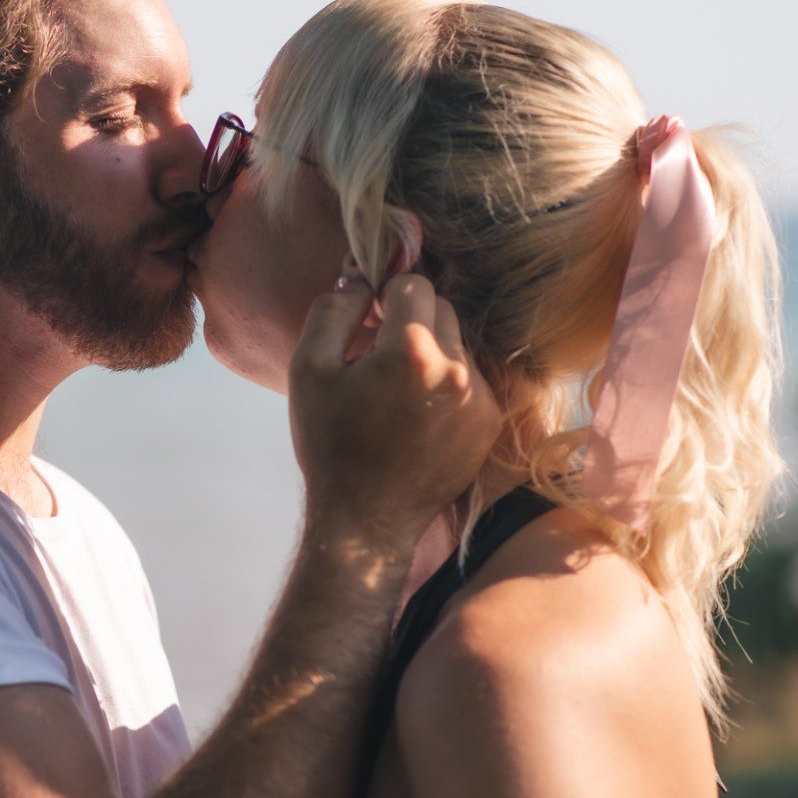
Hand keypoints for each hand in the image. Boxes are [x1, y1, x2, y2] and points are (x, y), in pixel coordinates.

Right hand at [288, 274, 500, 547]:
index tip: (367, 321)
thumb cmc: (330, 444)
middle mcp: (457, 368)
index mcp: (411, 350)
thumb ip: (333, 310)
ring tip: (396, 390)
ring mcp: (479, 397)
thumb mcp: (308, 370)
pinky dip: (446, 384)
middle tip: (377, 355)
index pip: (412, 284)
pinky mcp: (489, 422)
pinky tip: (416, 415)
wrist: (365, 520)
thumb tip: (360, 277)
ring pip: (458, 343)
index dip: (384, 296)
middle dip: (409, 321)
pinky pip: (470, 379)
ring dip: (430, 351)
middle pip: (440, 308)